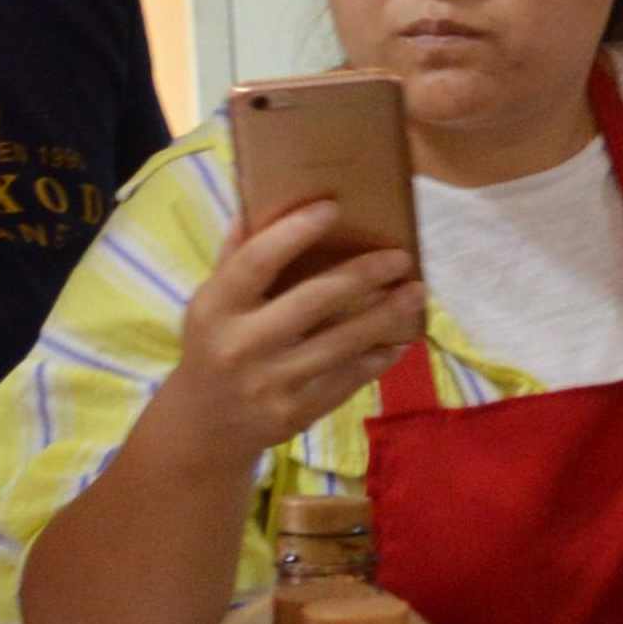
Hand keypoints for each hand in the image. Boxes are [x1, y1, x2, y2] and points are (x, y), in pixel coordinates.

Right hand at [162, 198, 424, 472]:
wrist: (205, 424)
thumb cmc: (214, 345)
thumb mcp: (212, 302)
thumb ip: (236, 257)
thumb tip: (260, 199)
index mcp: (216, 308)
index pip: (256, 262)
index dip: (294, 232)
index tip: (333, 207)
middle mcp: (241, 345)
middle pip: (313, 301)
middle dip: (363, 275)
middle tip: (401, 257)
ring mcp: (270, 383)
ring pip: (341, 343)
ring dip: (386, 316)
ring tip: (416, 293)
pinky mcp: (295, 413)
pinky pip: (347, 380)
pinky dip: (378, 359)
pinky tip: (401, 340)